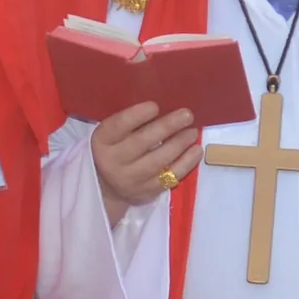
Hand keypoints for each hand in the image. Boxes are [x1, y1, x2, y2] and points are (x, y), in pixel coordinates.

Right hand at [89, 101, 200, 223]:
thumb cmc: (116, 149)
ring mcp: (130, 180)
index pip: (119, 126)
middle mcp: (112, 162)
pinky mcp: (147, 192)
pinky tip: (196, 151)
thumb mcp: (114, 134)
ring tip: (192, 132)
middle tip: (187, 115)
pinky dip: (186, 163)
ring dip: (180, 144)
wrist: (109, 187)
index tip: (155, 106)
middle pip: (141, 142)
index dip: (137, 115)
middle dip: (167, 126)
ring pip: (159, 161)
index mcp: (102, 141)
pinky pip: (170, 178)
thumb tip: (166, 106)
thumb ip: (131, 122)